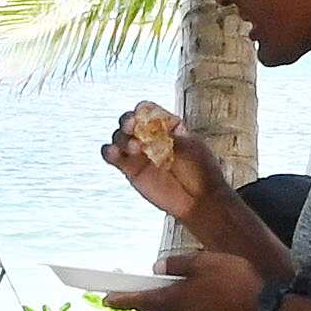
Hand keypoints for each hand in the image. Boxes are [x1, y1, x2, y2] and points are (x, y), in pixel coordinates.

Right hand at [99, 105, 227, 224]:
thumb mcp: (191, 148)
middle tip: (132, 126)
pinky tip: (113, 153)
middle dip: (127, 121)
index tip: (142, 114)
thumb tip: (151, 130)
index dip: (143, 110)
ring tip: (135, 148)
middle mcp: (149, 136)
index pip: (149, 111)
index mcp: (166, 126)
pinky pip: (113, 157)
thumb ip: (169, 137)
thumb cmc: (201, 171)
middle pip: (129, 121)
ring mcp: (139, 153)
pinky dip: (109, 152)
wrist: (199, 200)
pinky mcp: (130, 170)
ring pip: (119, 137)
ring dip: (122, 138)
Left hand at [105, 248, 266, 310]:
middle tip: (128, 293)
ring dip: (162, 304)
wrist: (268, 310)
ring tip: (157, 291)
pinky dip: (181, 307)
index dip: (122, 299)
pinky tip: (188, 297)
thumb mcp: (205, 262)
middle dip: (140, 301)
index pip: (141, 300)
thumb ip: (179, 264)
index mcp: (176, 300)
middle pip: (155, 309)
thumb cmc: (236, 281)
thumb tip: (158, 268)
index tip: (105, 299)